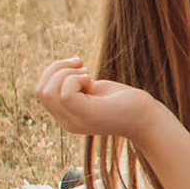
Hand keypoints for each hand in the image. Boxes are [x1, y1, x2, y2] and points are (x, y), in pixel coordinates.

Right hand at [36, 58, 166, 141]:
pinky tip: (91, 80)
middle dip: (56, 69)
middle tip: (82, 66)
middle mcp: (67, 122)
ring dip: (65, 72)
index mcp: (67, 116)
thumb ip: (75, 85)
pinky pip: (65, 93)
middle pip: (41, 90)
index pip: (42, 92)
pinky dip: (75, 79)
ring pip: (48, 91)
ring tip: (87, 73)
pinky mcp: (87, 115)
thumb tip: (60, 69)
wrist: (149, 118)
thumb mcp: (94, 90)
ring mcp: (76, 121)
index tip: (78, 67)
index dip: (54, 73)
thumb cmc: (125, 102)